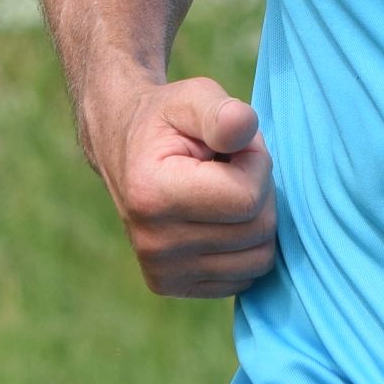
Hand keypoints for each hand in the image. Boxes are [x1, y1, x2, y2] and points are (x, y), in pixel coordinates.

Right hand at [91, 76, 276, 297]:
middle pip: (257, 230)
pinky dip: (243, 247)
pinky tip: (216, 218)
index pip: (247, 198)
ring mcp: (161, 271)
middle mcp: (152, 244)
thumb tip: (242, 125)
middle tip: (228, 166)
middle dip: (257, 189)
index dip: (256, 162)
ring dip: (254, 219)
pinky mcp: (171, 286)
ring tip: (222, 190)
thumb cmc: (168, 121)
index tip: (233, 147)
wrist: (125, 148)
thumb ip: (222, 111)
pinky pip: (245, 278)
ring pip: (258, 259)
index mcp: (152, 195)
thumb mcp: (194, 97)